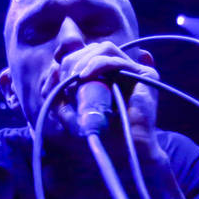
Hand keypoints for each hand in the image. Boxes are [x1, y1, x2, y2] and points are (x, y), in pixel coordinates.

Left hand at [57, 42, 164, 163]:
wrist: (126, 150)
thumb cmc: (103, 133)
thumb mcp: (70, 112)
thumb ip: (57, 93)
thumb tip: (53, 67)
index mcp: (107, 73)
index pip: (86, 52)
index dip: (70, 56)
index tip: (57, 69)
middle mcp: (122, 68)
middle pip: (94, 48)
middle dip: (75, 59)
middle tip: (66, 78)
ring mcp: (135, 70)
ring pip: (105, 48)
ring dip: (85, 60)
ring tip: (76, 77)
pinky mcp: (145, 74)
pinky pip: (117, 60)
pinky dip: (97, 64)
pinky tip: (84, 76)